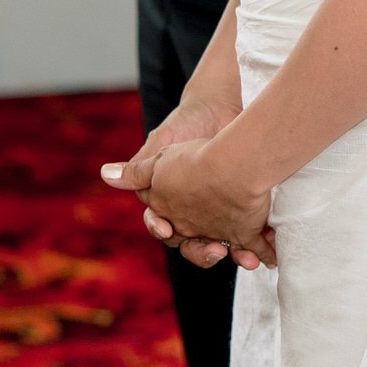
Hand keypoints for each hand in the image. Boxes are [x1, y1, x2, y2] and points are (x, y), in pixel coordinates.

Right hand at [101, 99, 256, 268]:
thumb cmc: (187, 125)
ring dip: (229, 254)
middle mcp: (190, 212)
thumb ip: (140, 166)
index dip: (162, 230)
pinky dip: (252, 247)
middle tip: (213, 251)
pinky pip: (245, 236)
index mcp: (167, 201)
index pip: (161, 225)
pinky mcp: (243, 209)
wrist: (221, 108)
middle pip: (190, 243)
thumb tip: (106, 175)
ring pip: (218, 244)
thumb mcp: (162, 144)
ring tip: (243, 257)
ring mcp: (217, 212)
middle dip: (200, 251)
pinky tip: (260, 252)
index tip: (166, 230)